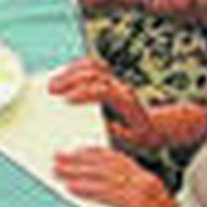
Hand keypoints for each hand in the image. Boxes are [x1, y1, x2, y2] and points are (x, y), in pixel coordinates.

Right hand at [48, 58, 164, 152]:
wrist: (155, 126)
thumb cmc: (141, 136)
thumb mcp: (131, 141)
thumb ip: (115, 134)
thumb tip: (95, 130)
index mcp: (127, 102)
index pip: (104, 90)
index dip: (85, 93)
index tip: (66, 101)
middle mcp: (121, 87)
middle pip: (95, 73)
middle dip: (71, 79)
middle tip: (51, 90)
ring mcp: (116, 80)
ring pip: (93, 65)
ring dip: (70, 71)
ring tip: (52, 82)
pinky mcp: (110, 78)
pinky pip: (92, 66)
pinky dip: (75, 68)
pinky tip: (62, 77)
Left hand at [53, 145, 206, 206]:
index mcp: (147, 181)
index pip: (116, 161)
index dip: (94, 155)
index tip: (76, 153)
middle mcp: (144, 181)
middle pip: (106, 163)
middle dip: (79, 159)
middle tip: (59, 157)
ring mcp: (142, 191)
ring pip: (102, 174)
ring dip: (77, 171)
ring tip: (59, 169)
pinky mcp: (138, 205)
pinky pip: (106, 192)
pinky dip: (86, 188)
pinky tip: (72, 187)